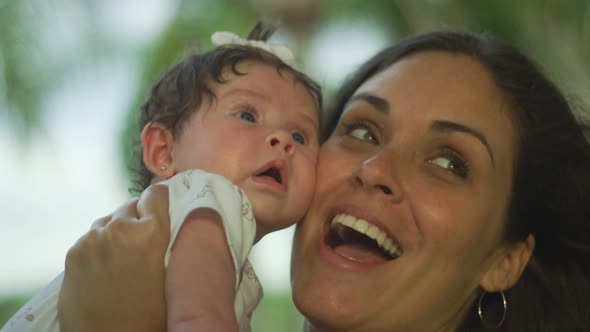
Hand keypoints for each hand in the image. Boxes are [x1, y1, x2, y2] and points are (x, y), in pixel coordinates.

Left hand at [58, 185, 169, 331]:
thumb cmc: (149, 316)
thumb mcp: (172, 276)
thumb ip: (171, 242)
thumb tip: (173, 219)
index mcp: (150, 233)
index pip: (156, 194)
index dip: (161, 199)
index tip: (163, 206)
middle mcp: (119, 228)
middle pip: (131, 205)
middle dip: (139, 219)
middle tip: (144, 243)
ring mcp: (92, 239)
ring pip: (110, 221)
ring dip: (118, 231)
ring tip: (124, 258)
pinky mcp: (74, 252)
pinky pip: (92, 237)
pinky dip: (100, 246)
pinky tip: (107, 267)